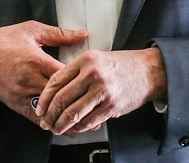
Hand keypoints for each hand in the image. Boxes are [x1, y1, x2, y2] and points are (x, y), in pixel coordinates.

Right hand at [0, 21, 87, 124]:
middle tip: (97, 109)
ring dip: (65, 117)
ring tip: (84, 123)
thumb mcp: (31, 30)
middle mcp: (29, 80)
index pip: (63, 75)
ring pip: (48, 110)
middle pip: (58, 96)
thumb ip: (59, 34)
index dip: (79, 81)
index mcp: (35, 60)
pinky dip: (48, 122)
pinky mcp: (14, 104)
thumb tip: (82, 34)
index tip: (94, 84)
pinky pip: (34, 117)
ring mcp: (21, 94)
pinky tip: (60, 126)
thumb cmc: (3, 40)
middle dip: (77, 103)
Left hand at [34, 47, 166, 135]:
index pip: (56, 80)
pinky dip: (78, 128)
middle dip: (50, 115)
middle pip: (62, 99)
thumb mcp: (96, 58)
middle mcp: (92, 74)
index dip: (45, 98)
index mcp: (85, 60)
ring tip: (56, 129)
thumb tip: (56, 92)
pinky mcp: (112, 105)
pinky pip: (89, 121)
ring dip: (61, 125)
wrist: (148, 71)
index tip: (40, 107)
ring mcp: (102, 90)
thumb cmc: (121, 65)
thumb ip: (76, 72)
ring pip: (73, 113)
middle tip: (45, 122)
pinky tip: (74, 129)